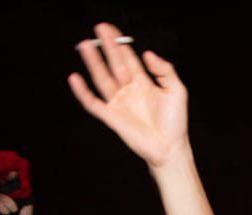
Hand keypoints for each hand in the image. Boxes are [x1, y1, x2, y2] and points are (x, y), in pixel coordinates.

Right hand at [68, 23, 188, 168]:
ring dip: (93, 62)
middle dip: (106, 47)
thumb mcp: (176, 90)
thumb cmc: (175, 123)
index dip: (120, 44)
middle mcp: (129, 91)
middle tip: (98, 29)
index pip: (128, 59)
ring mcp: (119, 103)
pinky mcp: (112, 117)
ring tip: (86, 45)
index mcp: (143, 83)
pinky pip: (93, 103)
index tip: (111, 30)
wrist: (170, 148)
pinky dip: (83, 92)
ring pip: (102, 78)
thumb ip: (164, 70)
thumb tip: (148, 54)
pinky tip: (75, 78)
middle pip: (114, 64)